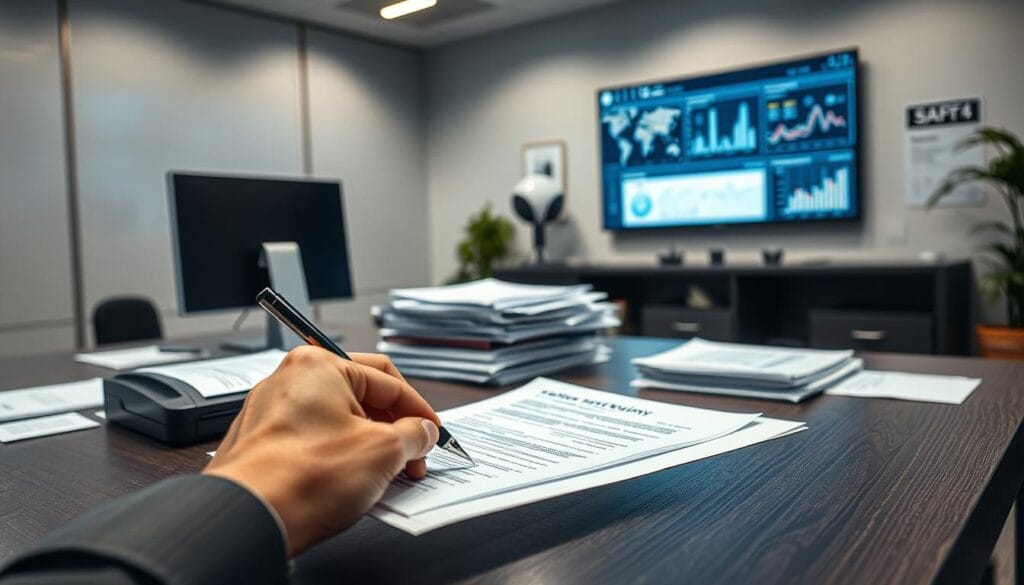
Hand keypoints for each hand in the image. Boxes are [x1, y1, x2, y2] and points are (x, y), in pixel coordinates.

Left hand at [203, 346, 440, 555]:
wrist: (250, 518)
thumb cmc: (301, 478)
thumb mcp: (383, 452)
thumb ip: (413, 435)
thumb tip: (422, 431)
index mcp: (320, 364)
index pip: (388, 380)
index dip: (418, 409)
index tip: (431, 432)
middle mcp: (291, 379)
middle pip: (362, 396)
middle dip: (393, 428)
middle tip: (412, 456)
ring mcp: (272, 410)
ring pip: (337, 419)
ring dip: (369, 444)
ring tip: (385, 474)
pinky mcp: (262, 442)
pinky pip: (313, 439)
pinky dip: (339, 456)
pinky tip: (352, 481)